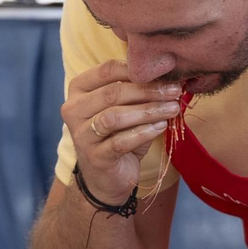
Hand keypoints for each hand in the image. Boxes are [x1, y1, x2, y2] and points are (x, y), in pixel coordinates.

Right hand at [62, 60, 180, 200]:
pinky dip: (144, 133)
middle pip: (112, 93)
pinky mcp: (95, 157)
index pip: (106, 70)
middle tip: (174, 91)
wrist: (106, 178)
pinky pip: (120, 141)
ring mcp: (81, 135)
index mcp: (79, 90)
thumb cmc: (117, 136)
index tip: (164, 73)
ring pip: (114, 117)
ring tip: (172, 109)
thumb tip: (169, 79)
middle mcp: (74, 110)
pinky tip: (161, 127)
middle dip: (147, 90)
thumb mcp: (126, 109)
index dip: (137, 70)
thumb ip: (139, 93)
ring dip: (148, 111)